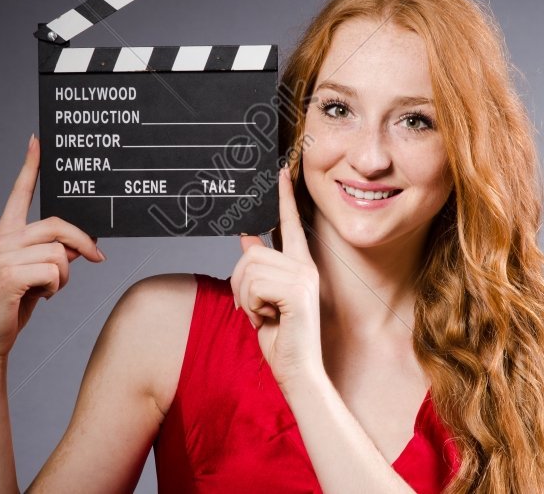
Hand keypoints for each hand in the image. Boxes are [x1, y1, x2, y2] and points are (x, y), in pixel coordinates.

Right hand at [0, 135, 105, 361]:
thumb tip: (81, 243)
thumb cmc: (14, 304)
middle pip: (57, 225)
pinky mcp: (10, 274)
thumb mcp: (37, 273)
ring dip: (66, 276)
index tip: (37, 141)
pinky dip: (57, 288)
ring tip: (49, 289)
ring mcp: (3, 256)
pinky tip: (41, 298)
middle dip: (83, 242)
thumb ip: (54, 252)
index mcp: (5, 233)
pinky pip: (55, 272)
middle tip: (98, 258)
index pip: (19, 193)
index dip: (30, 167)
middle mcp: (2, 239)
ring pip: (60, 253)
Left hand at [230, 167, 322, 387]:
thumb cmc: (281, 339)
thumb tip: (247, 237)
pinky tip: (267, 320)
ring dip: (244, 299)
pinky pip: (253, 286)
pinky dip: (249, 307)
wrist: (298, 372)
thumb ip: (258, 268)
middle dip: (239, 284)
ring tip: (262, 315)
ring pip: (248, 269)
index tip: (281, 171)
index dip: (284, 197)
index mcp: (300, 265)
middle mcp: (304, 267)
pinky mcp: (297, 292)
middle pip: (249, 254)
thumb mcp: (262, 299)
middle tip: (255, 308)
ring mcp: (303, 278)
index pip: (289, 224)